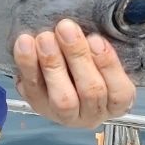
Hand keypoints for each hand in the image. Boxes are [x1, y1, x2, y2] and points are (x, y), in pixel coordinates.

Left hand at [12, 19, 136, 128]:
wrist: (57, 74)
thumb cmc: (88, 62)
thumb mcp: (100, 56)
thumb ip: (99, 47)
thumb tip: (87, 30)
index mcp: (116, 103)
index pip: (119, 92)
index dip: (108, 65)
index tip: (95, 38)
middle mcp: (93, 114)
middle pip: (91, 92)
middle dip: (78, 57)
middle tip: (65, 28)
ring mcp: (65, 115)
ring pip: (63, 98)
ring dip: (53, 64)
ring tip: (45, 37)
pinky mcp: (38, 107)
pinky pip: (32, 91)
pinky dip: (28, 65)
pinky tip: (25, 43)